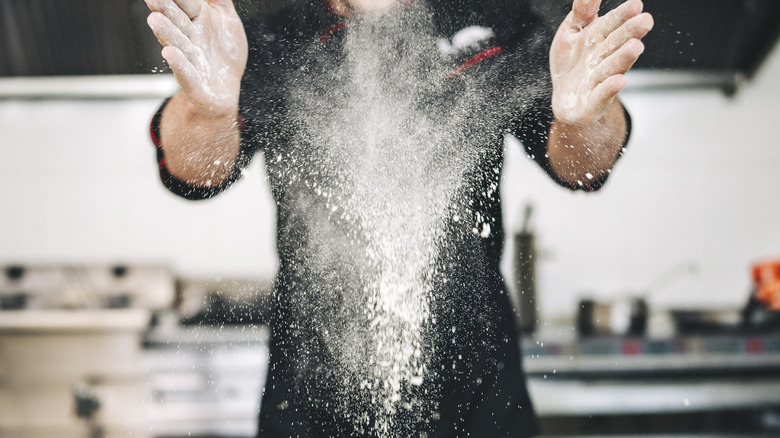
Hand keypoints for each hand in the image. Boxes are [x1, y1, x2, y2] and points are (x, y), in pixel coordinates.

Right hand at [145, 0, 247, 117]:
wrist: (226, 87)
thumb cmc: (224, 51)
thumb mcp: (228, 19)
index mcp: (198, 20)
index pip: (185, 2)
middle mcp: (191, 38)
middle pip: (176, 20)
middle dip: (164, 8)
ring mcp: (191, 60)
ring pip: (177, 43)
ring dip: (166, 32)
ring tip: (155, 20)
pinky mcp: (194, 83)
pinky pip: (186, 73)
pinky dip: (178, 64)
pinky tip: (169, 53)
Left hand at [550, 0, 652, 125]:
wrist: (565, 98)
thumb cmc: (571, 63)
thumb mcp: (570, 33)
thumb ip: (581, 14)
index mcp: (599, 38)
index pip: (612, 24)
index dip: (623, 15)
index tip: (635, 4)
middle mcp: (604, 59)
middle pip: (617, 44)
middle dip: (630, 33)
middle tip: (645, 21)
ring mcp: (600, 81)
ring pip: (613, 68)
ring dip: (623, 58)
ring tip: (635, 47)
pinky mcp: (594, 104)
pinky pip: (601, 96)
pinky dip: (608, 89)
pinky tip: (618, 81)